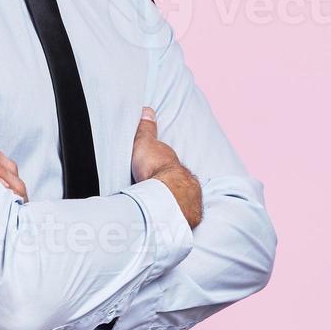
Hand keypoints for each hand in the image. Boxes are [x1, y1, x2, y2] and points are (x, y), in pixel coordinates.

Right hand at [132, 106, 202, 228]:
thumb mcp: (144, 143)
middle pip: (174, 179)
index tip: (152, 166)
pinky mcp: (184, 214)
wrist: (168, 195)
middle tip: (155, 188)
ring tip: (159, 207)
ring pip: (178, 196)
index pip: (165, 159)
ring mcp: (185, 196)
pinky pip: (178, 212)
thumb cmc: (154, 169)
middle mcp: (182, 177)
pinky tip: (165, 220)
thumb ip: (145, 129)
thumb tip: (147, 109)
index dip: (159, 162)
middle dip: (167, 182)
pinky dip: (172, 214)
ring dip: (170, 200)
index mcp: (170, 161)